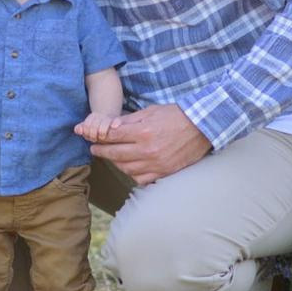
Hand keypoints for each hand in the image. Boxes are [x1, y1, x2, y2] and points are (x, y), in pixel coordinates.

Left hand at [73, 111, 121, 143]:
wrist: (110, 122)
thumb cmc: (96, 128)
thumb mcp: (87, 128)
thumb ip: (80, 128)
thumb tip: (77, 130)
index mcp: (92, 116)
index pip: (87, 125)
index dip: (86, 132)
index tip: (89, 137)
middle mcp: (101, 116)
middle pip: (95, 124)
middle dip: (93, 133)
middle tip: (94, 139)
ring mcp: (109, 118)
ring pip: (105, 122)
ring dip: (102, 131)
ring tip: (102, 137)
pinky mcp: (117, 121)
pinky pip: (117, 120)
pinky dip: (115, 122)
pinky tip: (114, 126)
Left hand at [89, 104, 209, 184]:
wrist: (202, 127)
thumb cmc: (175, 116)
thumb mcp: (150, 111)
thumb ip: (129, 121)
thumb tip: (110, 127)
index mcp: (143, 132)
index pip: (112, 136)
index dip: (98, 137)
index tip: (89, 137)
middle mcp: (148, 150)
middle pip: (115, 154)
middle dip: (101, 151)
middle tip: (95, 149)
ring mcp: (156, 164)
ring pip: (126, 169)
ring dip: (115, 163)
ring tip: (111, 157)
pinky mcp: (164, 173)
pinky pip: (141, 179)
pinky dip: (132, 174)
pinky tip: (129, 167)